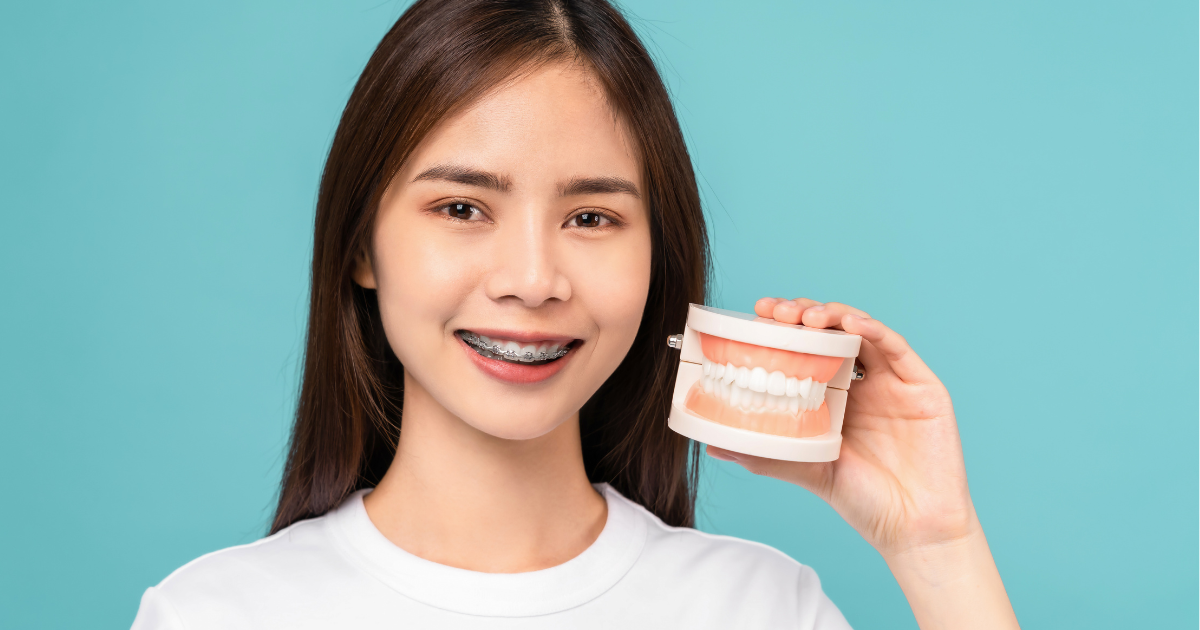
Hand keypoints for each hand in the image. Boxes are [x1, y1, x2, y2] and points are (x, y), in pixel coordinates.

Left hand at [708, 297, 971, 554]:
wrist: (913, 530)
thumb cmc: (862, 501)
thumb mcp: (805, 469)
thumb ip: (763, 453)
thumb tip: (712, 444)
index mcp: (836, 397)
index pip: (808, 348)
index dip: (784, 327)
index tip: (757, 315)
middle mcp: (865, 383)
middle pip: (833, 331)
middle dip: (803, 314)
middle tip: (777, 313)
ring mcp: (894, 382)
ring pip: (863, 329)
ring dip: (834, 314)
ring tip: (807, 318)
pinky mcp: (923, 387)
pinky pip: (897, 347)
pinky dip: (873, 329)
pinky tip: (850, 324)